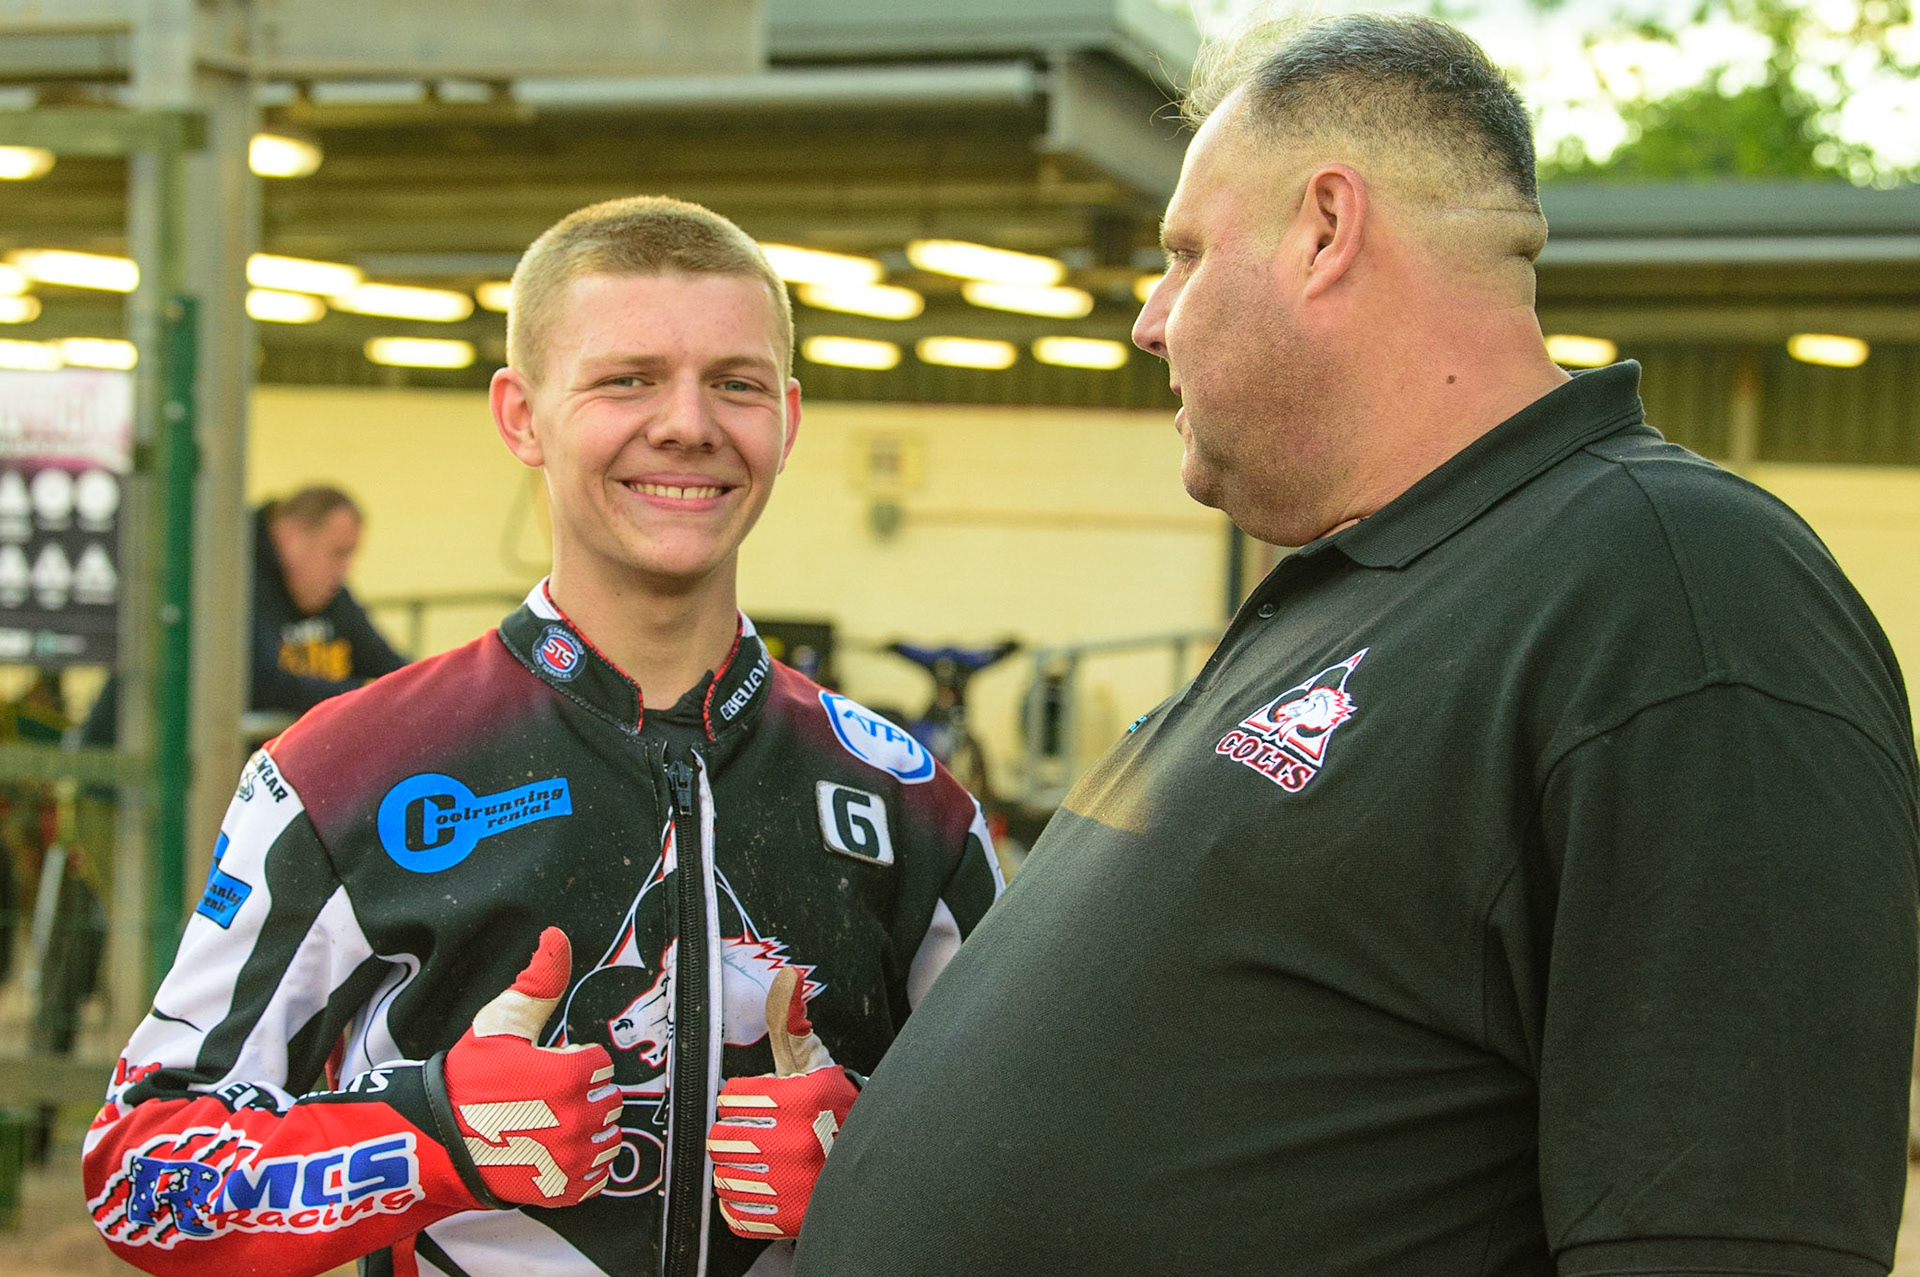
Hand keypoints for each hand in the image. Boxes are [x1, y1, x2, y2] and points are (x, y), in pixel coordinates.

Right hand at [443, 927, 621, 1205]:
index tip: (546, 1067)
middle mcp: (580, 1120)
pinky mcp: (566, 1190)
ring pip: (608, 1137)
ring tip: (548, 1125)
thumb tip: (556, 937)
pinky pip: (599, 1175)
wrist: (435, 1142)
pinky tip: (555, 1153)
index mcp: (572, 1076)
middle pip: (608, 1099)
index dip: (573, 1061)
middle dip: (583, 1094)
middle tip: (544, 1097)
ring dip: (587, 1130)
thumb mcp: (500, 1023)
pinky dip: (584, 1166)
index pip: (600, 1063)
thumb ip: (538, 982)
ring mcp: (574, 1159)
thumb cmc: (467, 1080)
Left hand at [708, 968, 858, 1238]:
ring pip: (725, 1176)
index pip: (731, 1099)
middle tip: (757, 1133)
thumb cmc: (831, 1105)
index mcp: (799, 1099)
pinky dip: (740, 1204)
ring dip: (736, 1169)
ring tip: (759, 1160)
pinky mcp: (788, 1218)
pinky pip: (736, 1213)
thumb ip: (791, 1021)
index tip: (760, 1104)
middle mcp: (795, 1141)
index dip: (742, 1100)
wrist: (872, 1161)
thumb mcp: (814, 1060)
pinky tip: (760, 1188)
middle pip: (721, 1139)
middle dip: (735, 1134)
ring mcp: (792, 1185)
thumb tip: (788, 973)